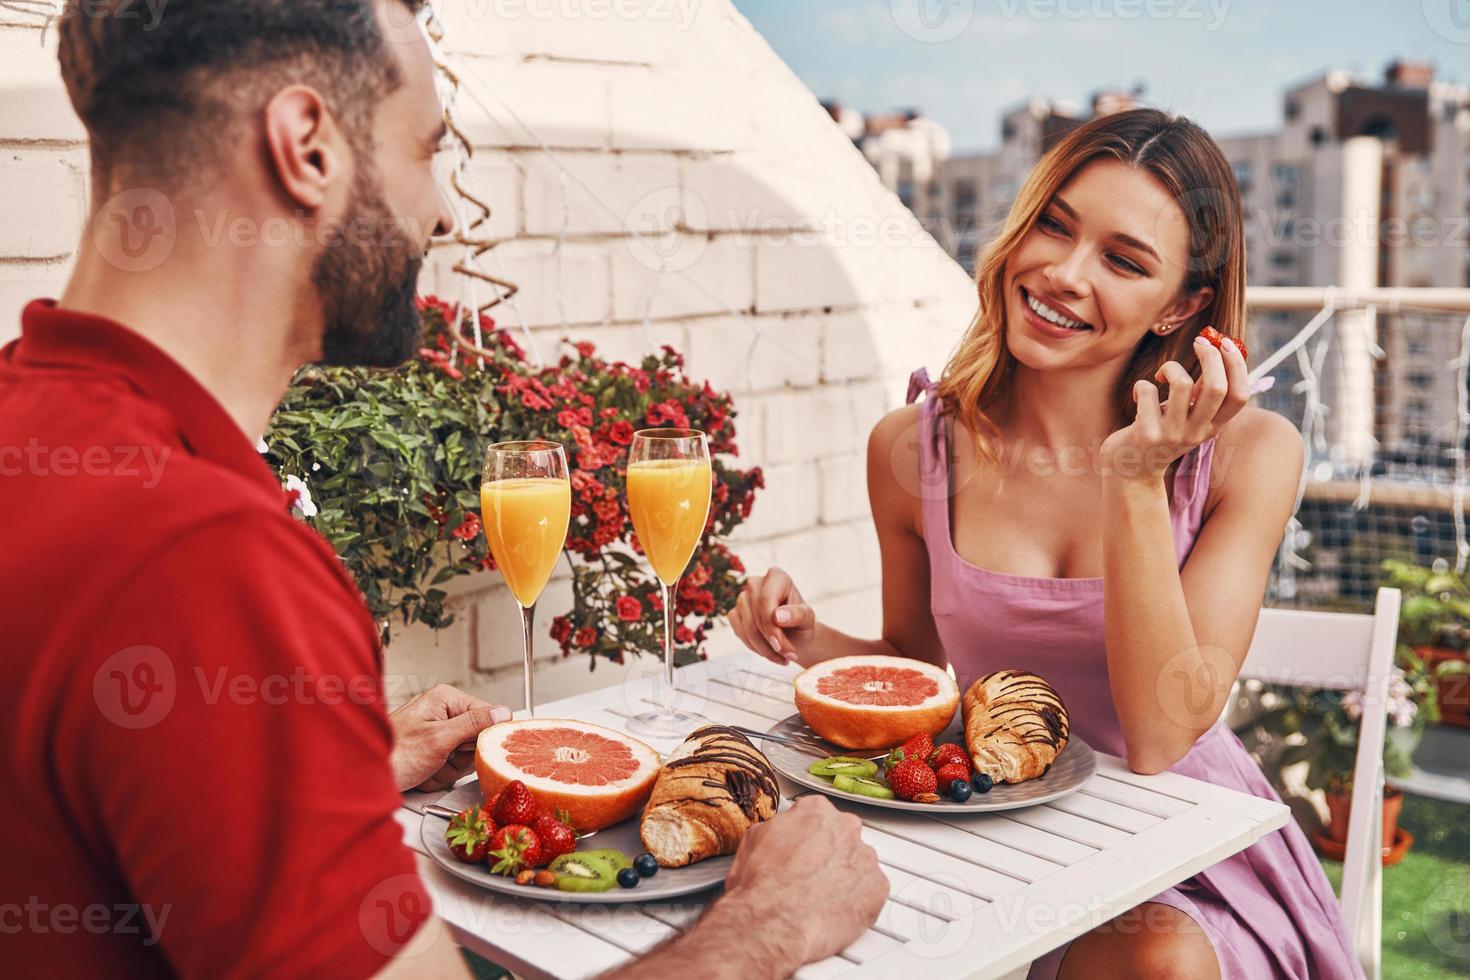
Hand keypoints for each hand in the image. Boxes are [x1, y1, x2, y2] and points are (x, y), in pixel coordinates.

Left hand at [389, 684, 510, 792]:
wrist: (363, 777)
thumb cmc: (392, 754)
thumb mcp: (439, 739)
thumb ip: (473, 724)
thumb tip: (503, 713)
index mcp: (446, 699)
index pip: (489, 715)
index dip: (483, 737)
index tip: (466, 749)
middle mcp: (443, 713)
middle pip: (478, 740)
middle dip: (459, 759)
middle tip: (439, 759)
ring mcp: (438, 734)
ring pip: (465, 758)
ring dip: (446, 770)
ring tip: (426, 767)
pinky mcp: (433, 752)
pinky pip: (450, 769)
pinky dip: (437, 777)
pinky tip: (421, 773)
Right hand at [721, 795, 886, 969]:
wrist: (775, 922)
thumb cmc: (762, 885)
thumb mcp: (754, 838)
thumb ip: (778, 827)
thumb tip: (781, 833)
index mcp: (817, 810)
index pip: (818, 815)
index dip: (808, 835)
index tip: (803, 848)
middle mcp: (846, 827)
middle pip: (843, 836)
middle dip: (830, 853)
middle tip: (811, 874)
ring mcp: (866, 857)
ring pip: (859, 863)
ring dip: (845, 876)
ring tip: (822, 896)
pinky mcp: (878, 888)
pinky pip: (871, 890)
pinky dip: (858, 899)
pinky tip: (836, 908)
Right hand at [729, 567, 815, 665]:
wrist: (796, 635)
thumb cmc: (802, 623)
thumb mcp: (807, 619)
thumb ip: (797, 615)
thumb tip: (777, 616)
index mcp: (777, 577)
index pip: (766, 601)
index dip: (771, 626)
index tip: (780, 645)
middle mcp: (756, 583)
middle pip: (756, 616)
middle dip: (771, 641)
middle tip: (788, 654)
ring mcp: (742, 597)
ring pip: (747, 628)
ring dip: (764, 648)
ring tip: (782, 656)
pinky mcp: (734, 612)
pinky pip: (739, 633)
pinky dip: (754, 647)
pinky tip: (769, 651)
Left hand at [1101, 330, 1250, 483]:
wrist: (1131, 470)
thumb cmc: (1162, 431)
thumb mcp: (1190, 416)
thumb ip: (1204, 391)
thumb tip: (1217, 348)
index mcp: (1214, 427)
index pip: (1240, 396)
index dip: (1238, 365)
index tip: (1225, 342)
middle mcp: (1197, 433)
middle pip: (1217, 387)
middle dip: (1210, 356)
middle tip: (1198, 342)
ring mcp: (1172, 434)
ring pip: (1181, 384)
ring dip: (1170, 367)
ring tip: (1161, 376)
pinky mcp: (1146, 434)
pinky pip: (1147, 391)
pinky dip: (1142, 385)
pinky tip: (1139, 395)